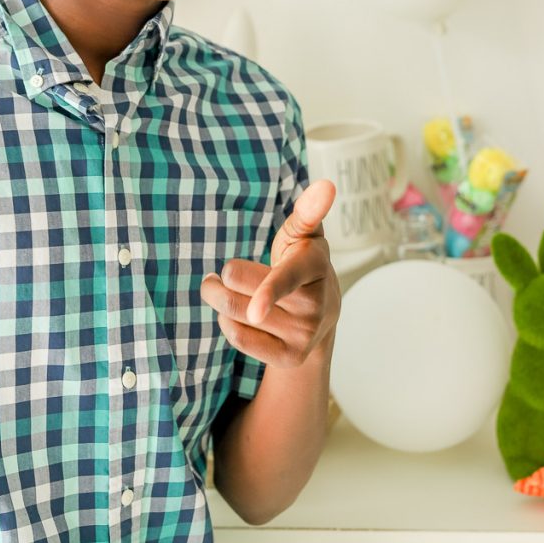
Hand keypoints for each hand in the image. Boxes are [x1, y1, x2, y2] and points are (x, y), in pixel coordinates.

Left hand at [200, 180, 340, 367]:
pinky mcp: (290, 357)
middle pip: (239, 289)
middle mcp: (314, 305)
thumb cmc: (302, 264)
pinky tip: (238, 316)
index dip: (269, 291)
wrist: (322, 318)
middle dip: (223, 278)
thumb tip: (325, 185)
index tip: (256, 309)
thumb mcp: (304, 236)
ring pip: (235, 313)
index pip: (286, 278)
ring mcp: (304, 334)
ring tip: (219, 288)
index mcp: (315, 267)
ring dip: (218, 297)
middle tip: (221, 273)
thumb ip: (308, 211)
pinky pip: (238, 338)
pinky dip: (228, 323)